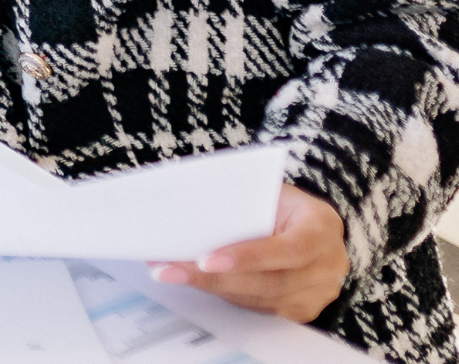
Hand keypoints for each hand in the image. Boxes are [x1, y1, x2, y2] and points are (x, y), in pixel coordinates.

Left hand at [152, 181, 348, 322]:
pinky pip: (259, 307)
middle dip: (215, 278)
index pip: (289, 250)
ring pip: (260, 299)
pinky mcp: (301, 309)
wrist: (306, 219)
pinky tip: (196, 281)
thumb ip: (240, 200)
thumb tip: (187, 207)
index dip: (248, 257)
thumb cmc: (281, 199)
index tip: (206, 259)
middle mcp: (327, 265)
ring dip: (212, 287)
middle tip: (172, 270)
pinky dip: (224, 293)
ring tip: (172, 273)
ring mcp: (317, 292)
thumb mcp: (268, 189)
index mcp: (322, 226)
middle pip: (269, 282)